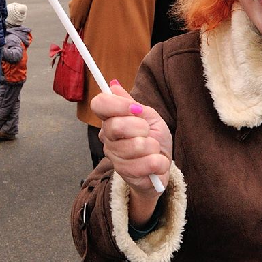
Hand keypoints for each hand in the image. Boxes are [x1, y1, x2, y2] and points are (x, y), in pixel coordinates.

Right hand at [91, 82, 172, 224]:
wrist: (161, 165)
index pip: (99, 104)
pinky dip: (158, 162)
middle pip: (116, 126)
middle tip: (147, 133)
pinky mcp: (126, 176)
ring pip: (135, 146)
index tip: (136, 109)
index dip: (118, 104)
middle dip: (141, 128)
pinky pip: (144, 165)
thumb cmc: (154, 139)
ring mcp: (115, 158)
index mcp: (110, 120)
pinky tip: (156, 163)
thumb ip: (131, 103)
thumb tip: (112, 85)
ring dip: (153, 147)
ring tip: (154, 150)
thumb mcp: (148, 116)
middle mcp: (107, 138)